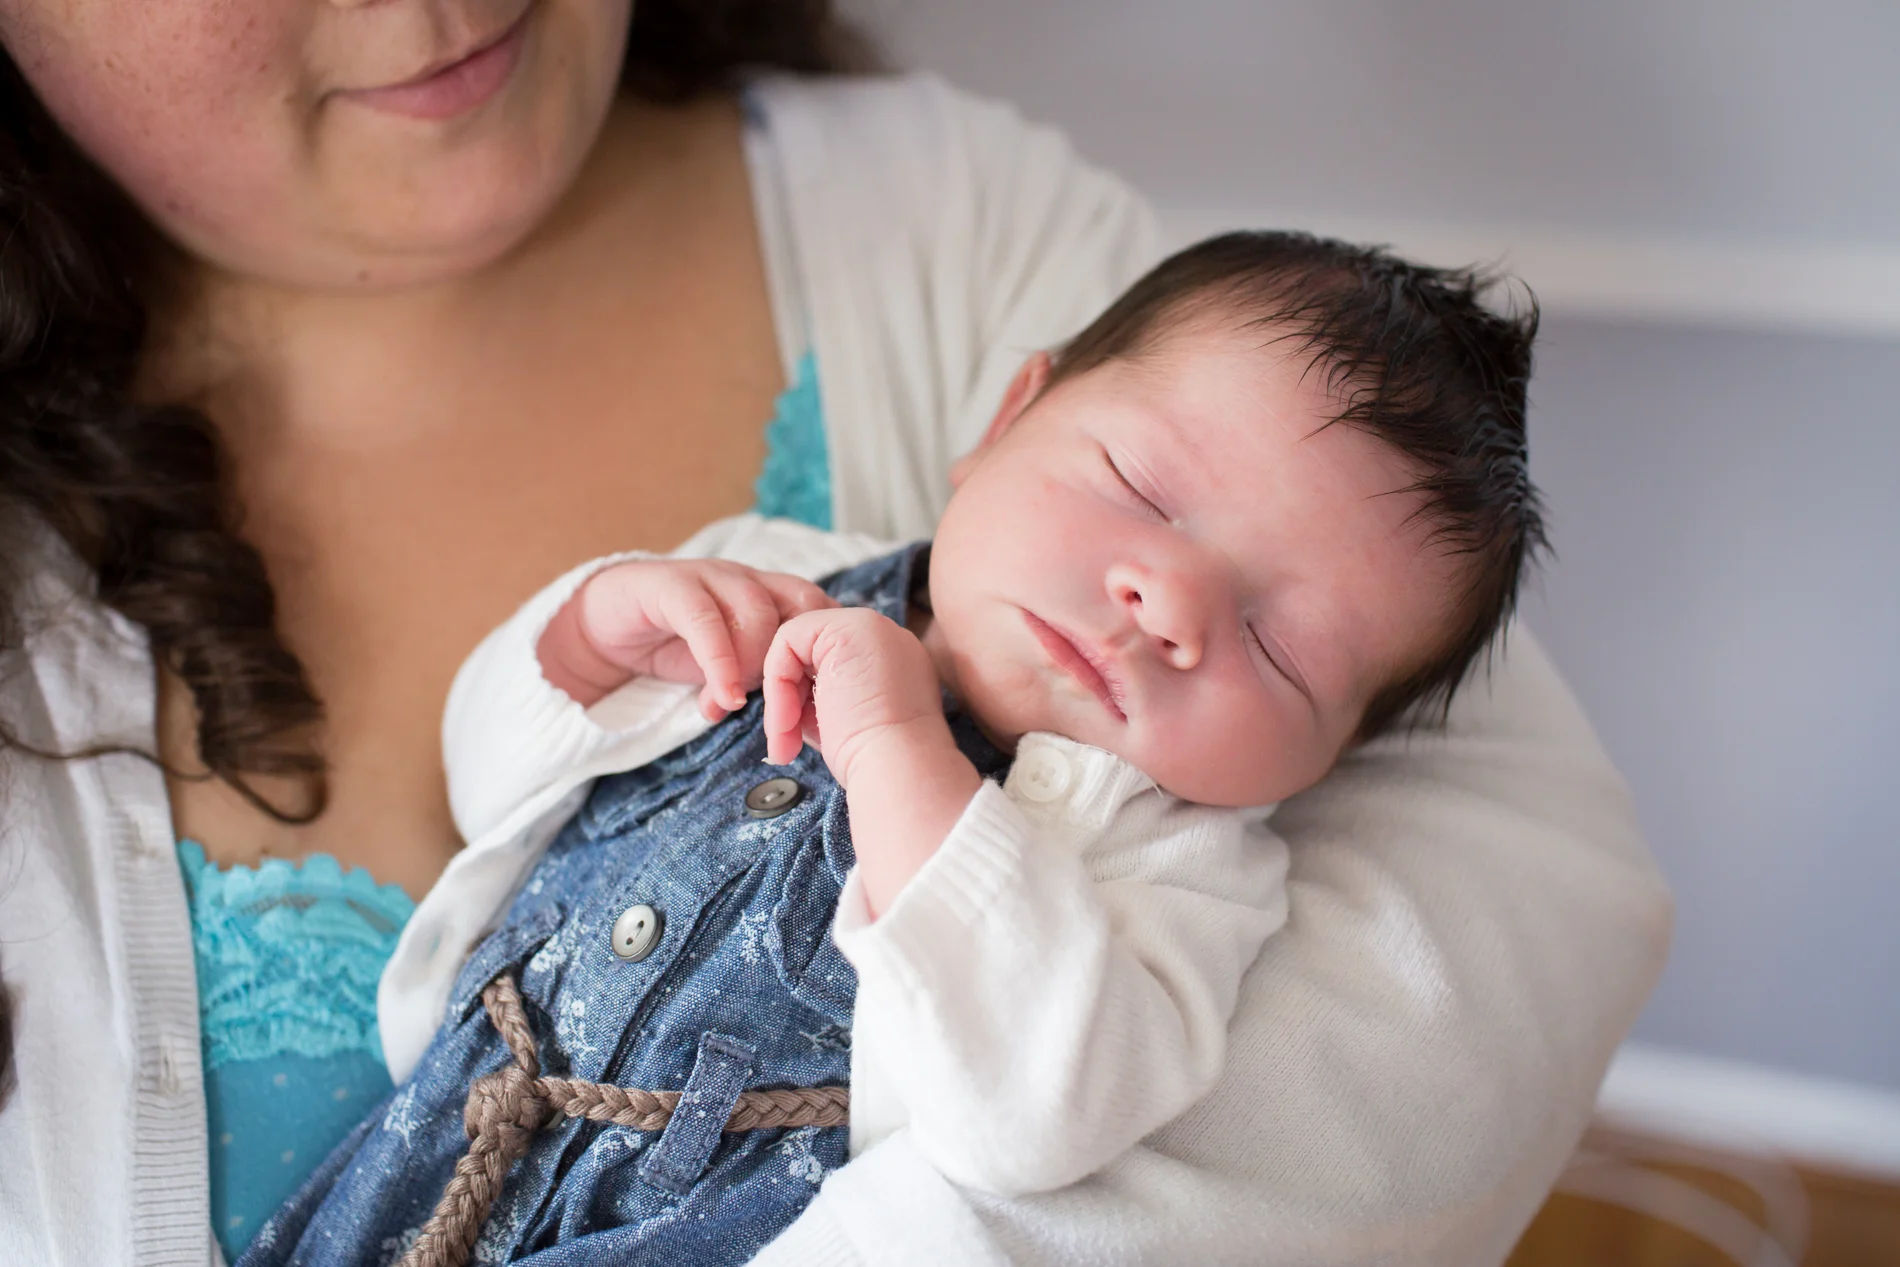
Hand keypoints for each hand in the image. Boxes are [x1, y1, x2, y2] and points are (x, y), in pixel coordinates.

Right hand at [539, 560, 835, 717]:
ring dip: (754, 665)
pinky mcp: (669, 586)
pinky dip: (719, 662)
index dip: (828, 645)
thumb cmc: (674, 647)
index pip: (817, 607)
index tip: (831, 688)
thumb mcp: (727, 667)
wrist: (604, 627)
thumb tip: (786, 727)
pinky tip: (723, 696)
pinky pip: (703, 619)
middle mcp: (745, 580)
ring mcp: (709, 577)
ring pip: (756, 610)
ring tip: (736, 700)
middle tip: (778, 700)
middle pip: (799, 604)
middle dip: (796, 657)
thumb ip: (757, 681)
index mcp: (767, 593)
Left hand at [760, 607, 949, 788]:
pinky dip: (777, 684)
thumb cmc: (875, 763)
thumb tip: (793, 698)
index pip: (832, 665)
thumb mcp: (848, 723)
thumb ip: (828, 699)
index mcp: (895, 664)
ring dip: (781, 699)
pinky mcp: (847, 628)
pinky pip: (788, 640)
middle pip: (813, 654)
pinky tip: (786, 723)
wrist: (899, 770)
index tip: (800, 739)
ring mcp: (871, 627)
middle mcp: (887, 638)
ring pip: (797, 647)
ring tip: (786, 744)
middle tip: (786, 746)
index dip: (807, 700)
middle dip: (790, 700)